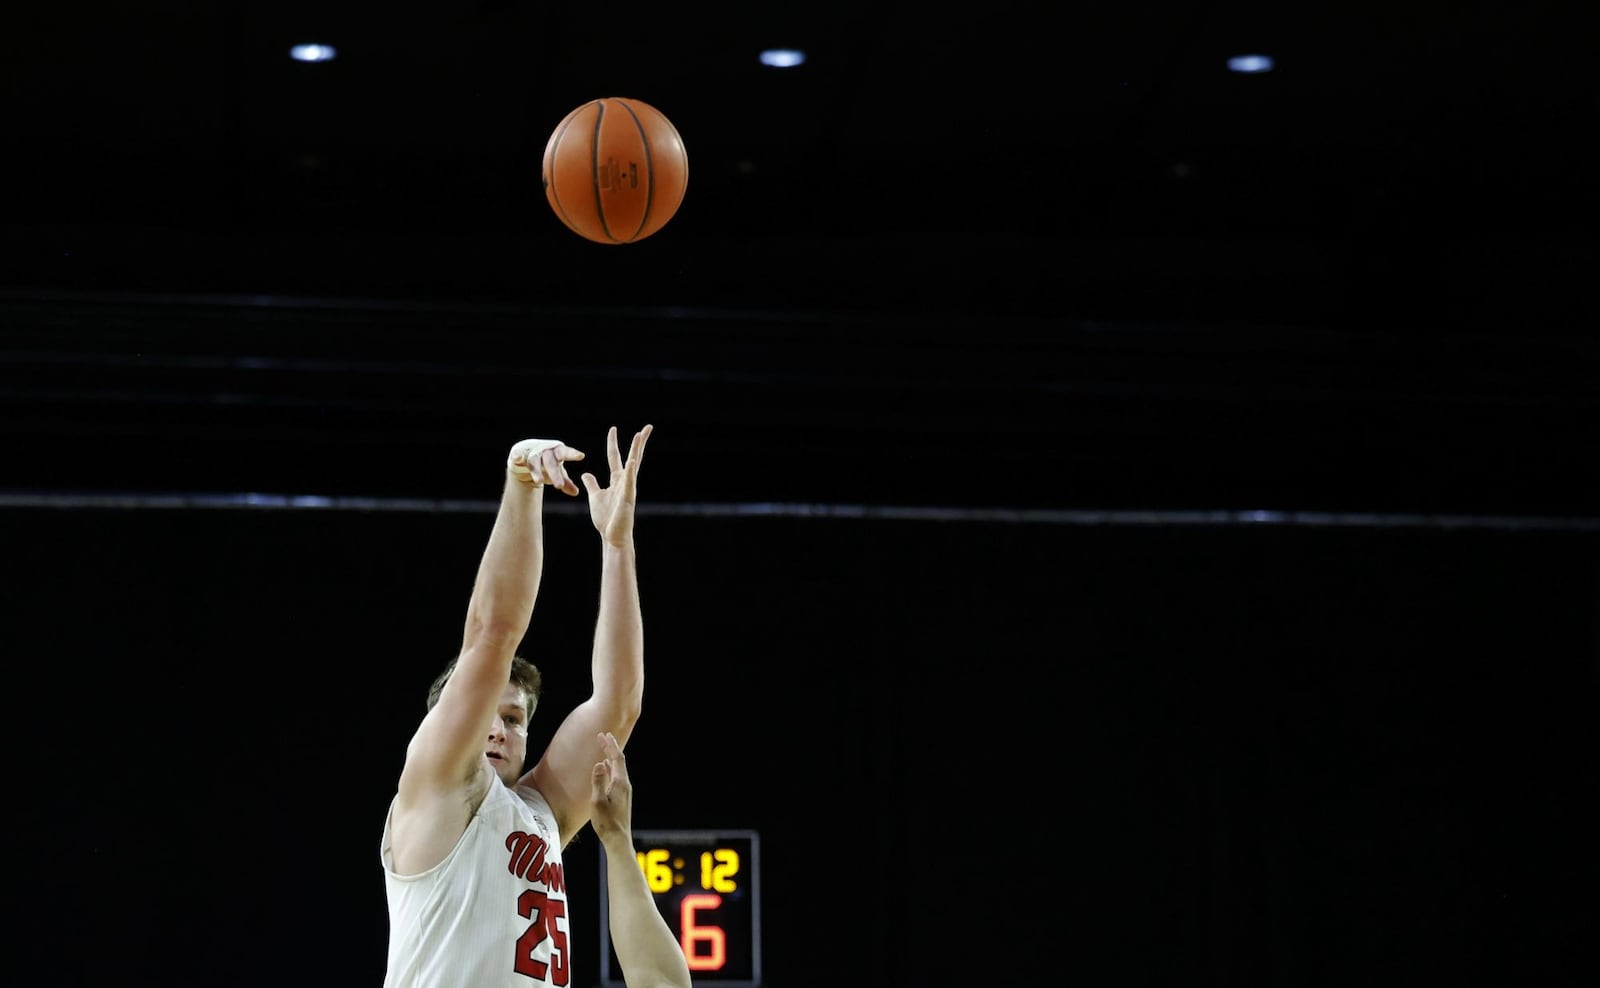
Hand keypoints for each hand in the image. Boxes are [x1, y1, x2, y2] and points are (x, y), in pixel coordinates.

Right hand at [507, 438, 585, 495]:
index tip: (581, 456)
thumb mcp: (556, 473)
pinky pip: (517, 454)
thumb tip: (576, 493)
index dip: (572, 454)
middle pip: (550, 461)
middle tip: (560, 486)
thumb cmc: (546, 466)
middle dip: (555, 473)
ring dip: (537, 471)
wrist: (525, 460)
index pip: (565, 452)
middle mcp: (544, 450)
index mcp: (556, 452)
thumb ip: (565, 482)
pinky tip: (517, 457)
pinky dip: (517, 456)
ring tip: (539, 481)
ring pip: (534, 461)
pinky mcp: (518, 454)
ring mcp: (530, 452)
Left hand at [581, 424, 651, 544]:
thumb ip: (592, 484)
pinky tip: (632, 461)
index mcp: (617, 480)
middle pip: (633, 456)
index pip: (615, 457)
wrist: (612, 535)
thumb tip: (586, 474)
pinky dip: (631, 472)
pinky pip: (629, 482)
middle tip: (647, 427)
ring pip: (634, 465)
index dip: (613, 443)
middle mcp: (625, 481)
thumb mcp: (595, 497)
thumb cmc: (606, 518)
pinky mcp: (627, 498)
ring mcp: (628, 488)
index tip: (613, 428)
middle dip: (639, 442)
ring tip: (640, 435)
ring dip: (637, 450)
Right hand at [588, 731, 632, 841]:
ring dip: (610, 756)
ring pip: (618, 768)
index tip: (603, 735)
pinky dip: (610, 767)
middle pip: (619, 761)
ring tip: (604, 747)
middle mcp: (625, 785)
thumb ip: (598, 781)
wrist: (618, 839)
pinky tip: (605, 767)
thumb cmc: (606, 822)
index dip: (610, 745)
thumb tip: (599, 763)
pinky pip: (617, 776)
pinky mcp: (622, 796)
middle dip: (611, 747)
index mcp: (620, 783)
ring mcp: (624, 791)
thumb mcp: (597, 801)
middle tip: (603, 736)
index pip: (616, 758)